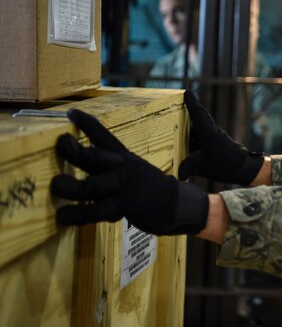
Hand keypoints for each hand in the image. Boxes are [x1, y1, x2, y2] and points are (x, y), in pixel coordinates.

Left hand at [50, 109, 208, 235]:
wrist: (179, 204)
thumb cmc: (151, 188)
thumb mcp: (135, 170)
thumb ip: (111, 168)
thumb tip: (84, 162)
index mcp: (124, 158)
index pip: (104, 136)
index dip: (86, 124)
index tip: (70, 113)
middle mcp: (123, 168)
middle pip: (94, 157)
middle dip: (73, 150)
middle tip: (60, 144)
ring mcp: (123, 187)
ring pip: (89, 187)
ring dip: (69, 186)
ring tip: (55, 185)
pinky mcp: (124, 206)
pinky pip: (94, 211)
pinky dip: (75, 215)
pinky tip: (62, 216)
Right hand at [179, 90, 263, 185]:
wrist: (244, 168)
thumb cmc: (226, 165)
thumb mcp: (204, 167)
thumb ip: (189, 168)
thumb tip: (178, 174)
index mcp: (208, 134)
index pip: (198, 115)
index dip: (191, 104)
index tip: (187, 92)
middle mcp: (212, 132)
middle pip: (200, 116)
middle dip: (191, 108)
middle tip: (180, 101)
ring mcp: (214, 136)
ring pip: (201, 125)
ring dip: (191, 123)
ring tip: (177, 122)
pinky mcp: (216, 142)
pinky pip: (202, 135)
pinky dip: (194, 136)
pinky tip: (185, 142)